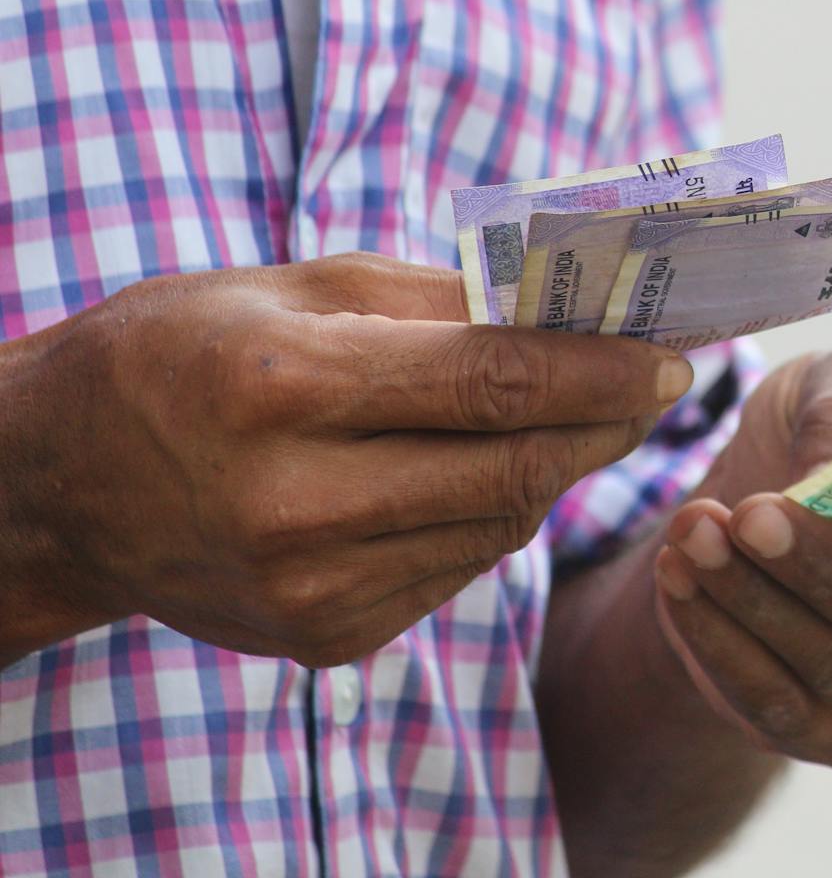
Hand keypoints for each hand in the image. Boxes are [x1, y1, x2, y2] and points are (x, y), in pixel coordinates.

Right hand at [0, 253, 690, 666]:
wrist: (63, 482)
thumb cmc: (188, 351)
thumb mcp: (300, 287)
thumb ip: (444, 301)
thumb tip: (579, 308)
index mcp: (286, 388)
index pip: (496, 383)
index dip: (604, 370)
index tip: (676, 354)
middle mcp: (296, 502)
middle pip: (516, 468)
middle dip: (607, 422)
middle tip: (657, 382)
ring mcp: (309, 588)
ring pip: (500, 526)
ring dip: (556, 467)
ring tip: (578, 414)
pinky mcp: (324, 638)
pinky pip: (457, 569)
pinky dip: (491, 516)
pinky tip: (483, 472)